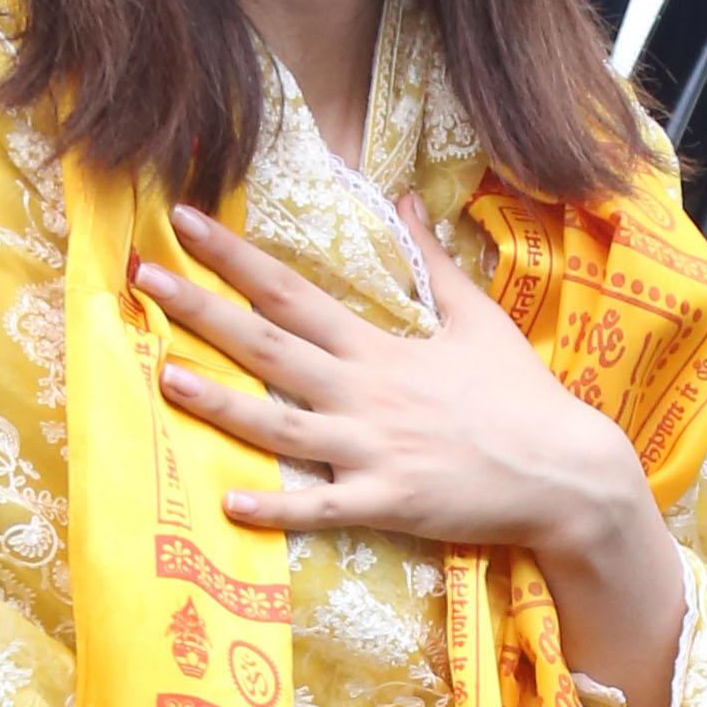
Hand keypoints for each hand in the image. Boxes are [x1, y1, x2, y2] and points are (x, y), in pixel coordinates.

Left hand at [143, 196, 640, 573]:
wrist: (568, 473)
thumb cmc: (522, 397)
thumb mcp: (479, 319)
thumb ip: (434, 261)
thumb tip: (404, 197)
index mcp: (380, 347)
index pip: (292, 289)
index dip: (233, 255)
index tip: (184, 221)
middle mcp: (365, 392)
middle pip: (267, 345)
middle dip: (199, 309)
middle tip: (139, 277)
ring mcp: (373, 449)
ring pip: (278, 424)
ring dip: (217, 403)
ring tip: (161, 377)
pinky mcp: (388, 503)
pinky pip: (320, 508)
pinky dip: (274, 508)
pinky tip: (228, 504)